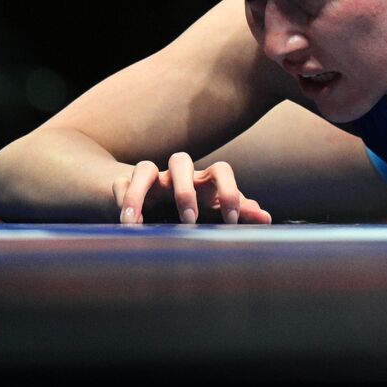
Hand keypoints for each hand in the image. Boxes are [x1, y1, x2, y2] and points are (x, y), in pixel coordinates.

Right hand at [113, 152, 271, 224]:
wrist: (152, 200)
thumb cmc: (192, 206)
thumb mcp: (214, 210)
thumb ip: (239, 211)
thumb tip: (266, 218)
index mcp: (203, 179)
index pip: (221, 171)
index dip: (230, 192)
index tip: (231, 221)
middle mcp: (177, 174)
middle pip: (182, 161)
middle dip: (185, 190)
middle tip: (189, 221)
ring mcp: (150, 178)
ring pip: (144, 168)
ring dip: (139, 193)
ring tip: (136, 223)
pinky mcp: (125, 185)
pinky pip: (119, 182)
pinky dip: (121, 200)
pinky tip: (125, 225)